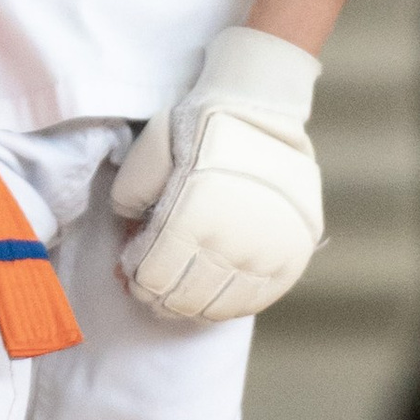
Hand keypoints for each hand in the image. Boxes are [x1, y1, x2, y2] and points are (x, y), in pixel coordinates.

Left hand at [114, 26, 323, 322]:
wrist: (259, 112)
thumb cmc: (196, 129)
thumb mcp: (147, 153)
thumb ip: (130, 200)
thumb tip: (133, 240)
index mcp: (191, 221)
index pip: (154, 279)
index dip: (137, 279)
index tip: (133, 267)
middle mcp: (231, 244)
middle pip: (182, 300)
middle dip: (158, 296)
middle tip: (152, 283)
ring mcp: (265, 255)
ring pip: (217, 307)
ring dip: (191, 304)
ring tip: (182, 286)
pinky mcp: (290, 259)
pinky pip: (255, 301)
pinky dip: (228, 304)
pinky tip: (213, 290)